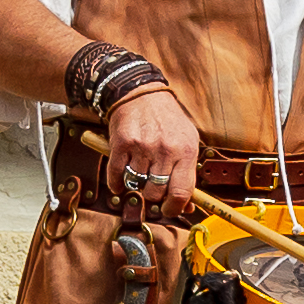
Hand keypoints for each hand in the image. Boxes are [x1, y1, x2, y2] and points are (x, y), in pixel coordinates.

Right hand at [99, 84, 204, 214]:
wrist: (141, 93)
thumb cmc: (166, 119)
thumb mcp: (186, 141)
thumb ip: (188, 173)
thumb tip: (187, 207)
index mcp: (186, 150)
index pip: (182, 192)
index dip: (174, 208)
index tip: (169, 210)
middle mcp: (165, 149)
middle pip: (156, 193)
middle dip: (153, 197)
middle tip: (151, 190)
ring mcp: (142, 147)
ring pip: (136, 186)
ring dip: (135, 187)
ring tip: (138, 177)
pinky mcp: (121, 144)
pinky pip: (116, 176)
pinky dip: (116, 183)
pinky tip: (120, 180)